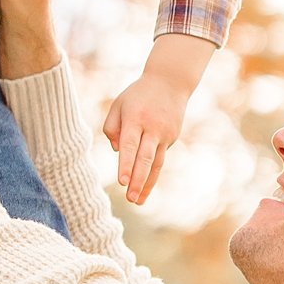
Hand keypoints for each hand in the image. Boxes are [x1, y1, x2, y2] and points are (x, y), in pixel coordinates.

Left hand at [104, 73, 187, 203]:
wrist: (170, 82)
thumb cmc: (138, 95)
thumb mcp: (119, 105)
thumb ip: (111, 128)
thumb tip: (117, 151)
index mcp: (136, 118)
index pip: (130, 146)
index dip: (126, 165)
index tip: (122, 182)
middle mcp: (152, 128)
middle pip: (145, 159)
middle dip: (138, 181)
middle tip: (130, 199)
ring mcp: (165, 134)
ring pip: (156, 164)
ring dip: (147, 183)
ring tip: (138, 201)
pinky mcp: (172, 138)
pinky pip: (159, 156)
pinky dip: (151, 172)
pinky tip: (143, 185)